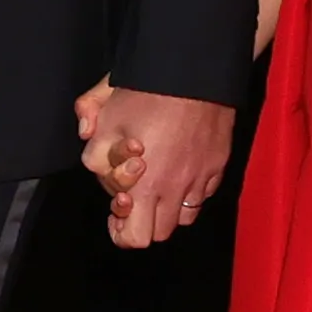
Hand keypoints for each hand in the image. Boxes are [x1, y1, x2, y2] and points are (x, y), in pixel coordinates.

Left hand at [79, 84, 232, 247]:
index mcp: (145, 186)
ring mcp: (201, 179)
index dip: (121, 230)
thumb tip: (93, 157)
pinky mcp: (217, 165)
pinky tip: (180, 168)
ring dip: (168, 208)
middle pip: (161, 234)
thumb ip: (93, 149)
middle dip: (144, 220)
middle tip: (135, 196)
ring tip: (159, 183)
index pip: (135, 239)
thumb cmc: (148, 93)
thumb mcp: (105, 117)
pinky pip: (204, 193)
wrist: (194, 71)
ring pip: (184, 217)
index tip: (118, 208)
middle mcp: (176, 190)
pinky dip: (190, 190)